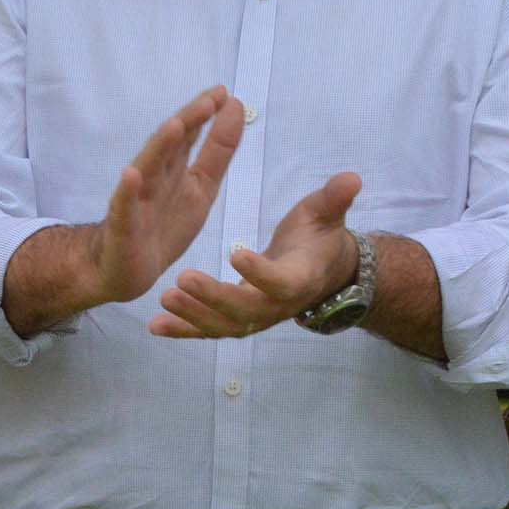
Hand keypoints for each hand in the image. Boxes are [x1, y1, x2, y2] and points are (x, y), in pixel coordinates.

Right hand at [85, 87, 244, 306]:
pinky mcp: (122, 226)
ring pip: (147, 168)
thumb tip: (235, 107)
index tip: (223, 92)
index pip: (188, 135)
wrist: (126, 269)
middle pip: (169, 145)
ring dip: (159, 147)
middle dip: (187, 122)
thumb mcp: (201, 189)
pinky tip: (130, 175)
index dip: (204, 114)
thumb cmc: (164, 225)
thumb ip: (217, 152)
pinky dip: (127, 190)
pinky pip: (123, 207)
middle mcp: (153, 177)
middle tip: (207, 102)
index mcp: (174, 169)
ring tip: (174, 126)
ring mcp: (136, 200)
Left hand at [153, 173, 361, 339]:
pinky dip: (183, 330)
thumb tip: (353, 178)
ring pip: (224, 325)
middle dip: (213, 297)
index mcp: (299, 277)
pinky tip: (155, 326)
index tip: (236, 253)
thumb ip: (335, 199)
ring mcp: (257, 318)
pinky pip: (210, 331)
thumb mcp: (327, 214)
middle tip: (182, 279)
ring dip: (193, 316)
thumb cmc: (320, 237)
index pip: (280, 280)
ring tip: (164, 300)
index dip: (260, 271)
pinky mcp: (238, 321)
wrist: (324, 273)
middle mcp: (277, 305)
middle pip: (244, 309)